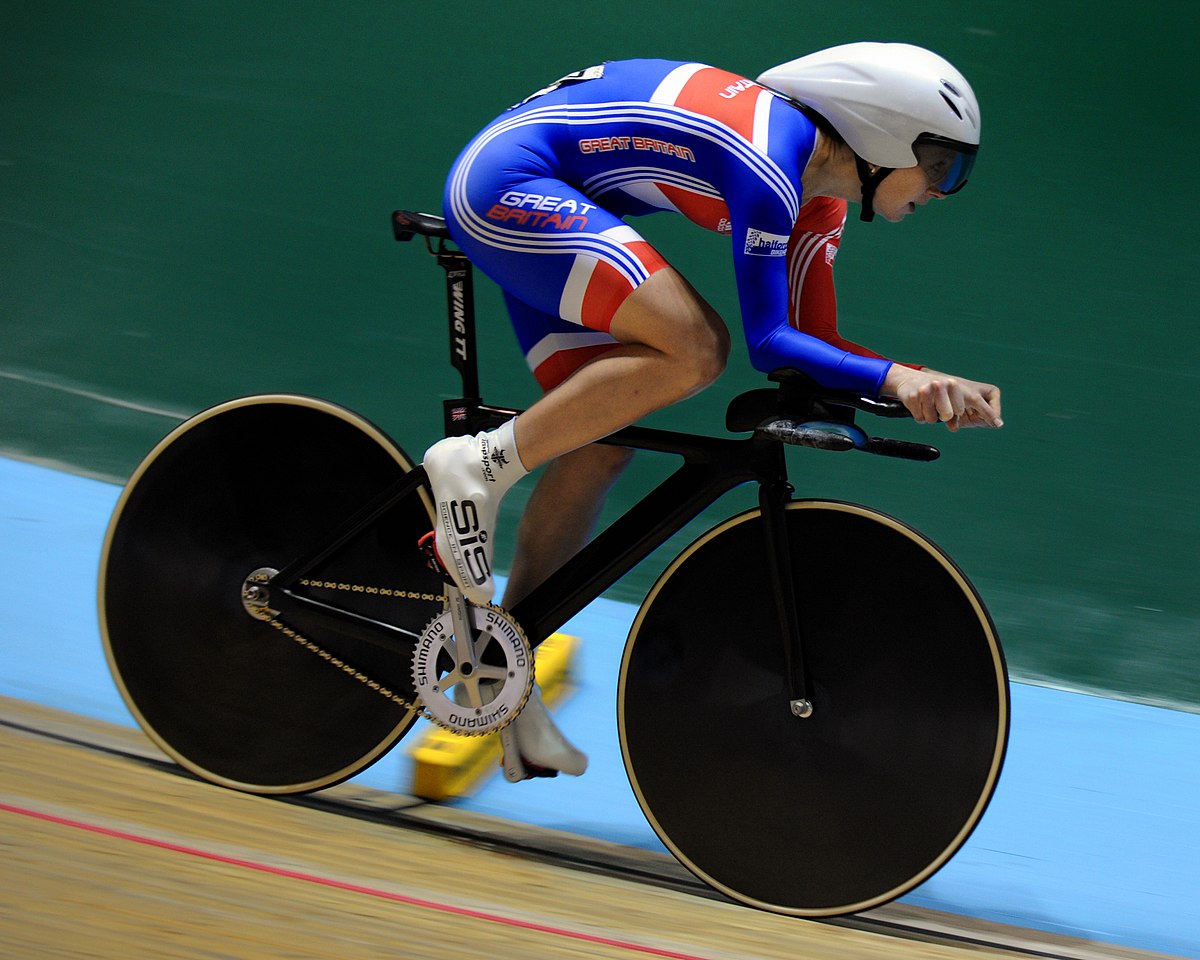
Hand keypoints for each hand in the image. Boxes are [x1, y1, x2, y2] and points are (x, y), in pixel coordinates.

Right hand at [882, 366, 1002, 430]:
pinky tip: (920, 406)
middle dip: (947, 416)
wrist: (910, 379)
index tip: (998, 424)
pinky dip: (920, 417)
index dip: (988, 413)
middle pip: (951, 414)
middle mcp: (944, 385)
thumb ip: (962, 413)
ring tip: (930, 405)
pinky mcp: (912, 397)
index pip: (976, 400)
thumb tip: (956, 428)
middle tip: (943, 410)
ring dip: (932, 418)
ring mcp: (927, 390)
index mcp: (957, 384)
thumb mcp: (954, 398)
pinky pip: (921, 419)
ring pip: (934, 419)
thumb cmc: (938, 392)